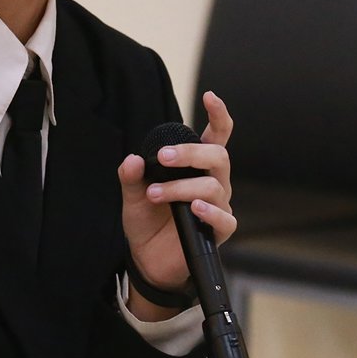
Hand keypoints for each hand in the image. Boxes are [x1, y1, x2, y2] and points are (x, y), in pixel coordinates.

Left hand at [116, 92, 237, 317]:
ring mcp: (218, 206)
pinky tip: (192, 207)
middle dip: (190, 153)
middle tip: (162, 158)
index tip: (209, 96)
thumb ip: (132, 176)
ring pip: (214, 186)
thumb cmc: (148, 222)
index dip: (218, 115)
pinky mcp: (218, 231)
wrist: (148, 261)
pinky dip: (209, 211)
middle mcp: (213, 183)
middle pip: (218, 156)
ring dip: (181, 186)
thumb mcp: (133, 196)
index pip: (216, 137)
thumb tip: (133, 159)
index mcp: (197, 168)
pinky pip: (224, 218)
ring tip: (155, 194)